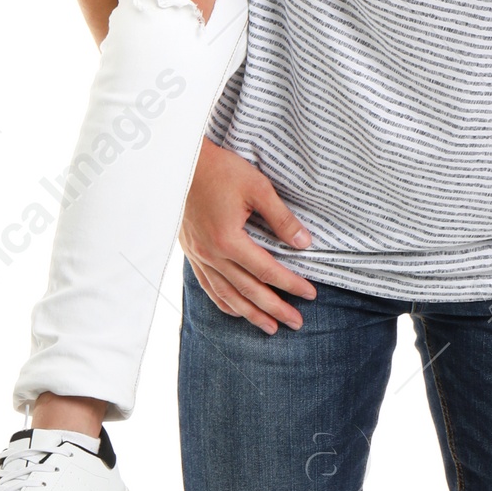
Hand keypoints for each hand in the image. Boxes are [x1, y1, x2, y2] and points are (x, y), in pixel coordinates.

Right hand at [179, 137, 317, 330]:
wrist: (181, 162)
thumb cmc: (221, 170)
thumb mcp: (258, 187)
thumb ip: (281, 218)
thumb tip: (304, 243)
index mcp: (228, 240)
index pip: (267, 271)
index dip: (290, 284)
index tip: (310, 295)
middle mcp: (211, 254)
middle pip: (248, 291)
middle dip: (274, 309)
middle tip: (296, 323)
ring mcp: (198, 256)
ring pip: (227, 295)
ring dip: (250, 314)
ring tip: (270, 328)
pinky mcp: (191, 252)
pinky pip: (207, 286)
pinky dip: (224, 302)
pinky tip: (236, 310)